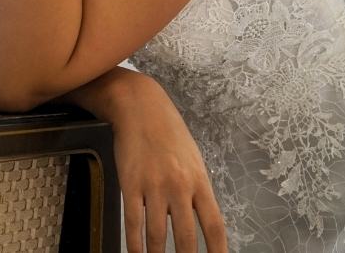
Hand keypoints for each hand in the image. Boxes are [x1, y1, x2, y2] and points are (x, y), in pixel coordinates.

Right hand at [111, 80, 226, 252]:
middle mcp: (178, 185)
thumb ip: (196, 189)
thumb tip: (200, 221)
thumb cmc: (168, 130)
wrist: (140, 106)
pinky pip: (133, 221)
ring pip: (157, 235)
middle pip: (186, 238)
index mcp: (199, 180)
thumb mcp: (192, 158)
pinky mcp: (130, 182)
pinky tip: (136, 252)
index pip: (214, 226)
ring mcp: (153, 185)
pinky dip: (135, 243)